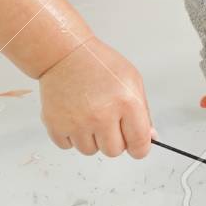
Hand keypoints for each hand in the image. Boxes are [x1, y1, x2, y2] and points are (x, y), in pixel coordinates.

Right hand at [39, 36, 155, 158]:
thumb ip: (143, 111)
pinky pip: (68, 146)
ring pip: (90, 151)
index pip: (139, 145)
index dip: (139, 147)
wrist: (64, 53)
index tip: (135, 143)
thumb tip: (149, 137)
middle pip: (114, 151)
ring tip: (88, 115)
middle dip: (113, 139)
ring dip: (91, 138)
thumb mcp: (131, 80)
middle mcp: (102, 116)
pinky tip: (73, 116)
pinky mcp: (56, 125)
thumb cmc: (98, 63)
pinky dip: (71, 136)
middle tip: (107, 120)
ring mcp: (77, 123)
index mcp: (126, 103)